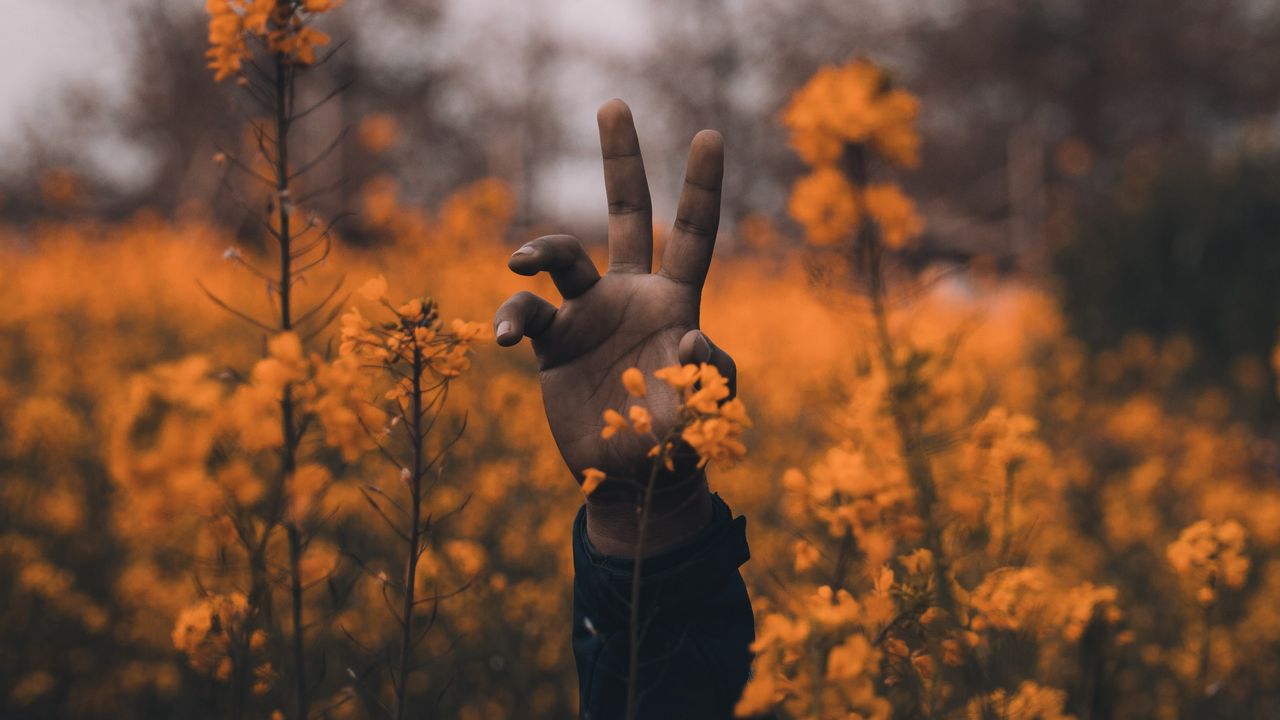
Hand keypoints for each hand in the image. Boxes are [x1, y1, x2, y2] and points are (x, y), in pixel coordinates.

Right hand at [493, 100, 735, 543]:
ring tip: (521, 263)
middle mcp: (629, 295)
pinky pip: (523, 317)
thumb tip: (694, 333)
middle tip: (615, 103)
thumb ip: (707, 376)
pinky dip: (510, 319)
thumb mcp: (704, 413)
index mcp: (674, 302)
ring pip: (562, 257)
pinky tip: (502, 339)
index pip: (694, 235)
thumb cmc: (677, 445)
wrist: (629, 480)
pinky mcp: (552, 346)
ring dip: (541, 249)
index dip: (701, 188)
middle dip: (623, 161)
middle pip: (628, 214)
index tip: (709, 135)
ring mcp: (587, 316)